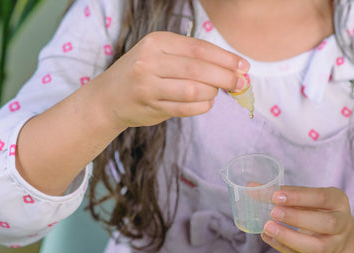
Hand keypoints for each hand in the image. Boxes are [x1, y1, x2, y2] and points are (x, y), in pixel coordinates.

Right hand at [92, 31, 249, 129]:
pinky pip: (185, 109)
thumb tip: (233, 68)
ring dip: (212, 93)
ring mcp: (148, 85)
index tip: (244, 66)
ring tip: (217, 93)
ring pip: (193, 90)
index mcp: (157, 42)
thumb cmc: (145, 73)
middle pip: (198, 69)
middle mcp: (150, 61)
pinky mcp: (150, 107)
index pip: (199, 49)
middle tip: (242, 83)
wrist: (109, 97)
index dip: (226, 58)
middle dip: (225, 77)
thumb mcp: (162, 54)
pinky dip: (202, 107)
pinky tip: (207, 104)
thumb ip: (192, 59)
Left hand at [261, 186, 353, 252]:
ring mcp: (334, 244)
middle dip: (297, 218)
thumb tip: (251, 186)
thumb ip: (283, 192)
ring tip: (268, 228)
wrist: (338, 234)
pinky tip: (267, 237)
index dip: (299, 197)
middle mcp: (342, 224)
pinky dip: (282, 247)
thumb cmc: (317, 209)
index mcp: (338, 201)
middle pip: (326, 223)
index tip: (276, 196)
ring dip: (289, 237)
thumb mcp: (307, 197)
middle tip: (273, 212)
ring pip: (316, 246)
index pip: (322, 198)